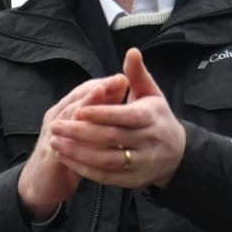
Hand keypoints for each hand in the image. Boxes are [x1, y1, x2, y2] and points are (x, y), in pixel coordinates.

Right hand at [16, 73, 128, 218]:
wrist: (42, 184)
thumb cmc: (69, 156)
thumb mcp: (84, 134)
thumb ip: (99, 117)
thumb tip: (119, 99)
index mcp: (65, 113)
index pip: (83, 92)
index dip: (102, 85)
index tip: (123, 78)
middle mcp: (56, 120)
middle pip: (76, 100)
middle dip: (97, 91)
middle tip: (118, 82)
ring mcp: (51, 136)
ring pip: (67, 117)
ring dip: (85, 106)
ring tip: (103, 97)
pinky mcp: (50, 156)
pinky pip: (63, 144)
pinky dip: (77, 137)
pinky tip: (95, 137)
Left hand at [49, 48, 185, 190]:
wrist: (178, 153)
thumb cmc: (157, 118)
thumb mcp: (151, 94)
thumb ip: (138, 75)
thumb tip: (131, 51)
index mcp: (151, 118)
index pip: (124, 116)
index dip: (101, 113)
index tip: (77, 110)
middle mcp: (149, 141)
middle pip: (111, 138)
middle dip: (80, 133)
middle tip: (54, 126)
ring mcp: (143, 163)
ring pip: (106, 160)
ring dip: (77, 153)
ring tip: (54, 143)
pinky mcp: (135, 180)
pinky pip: (107, 177)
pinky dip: (85, 169)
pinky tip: (66, 159)